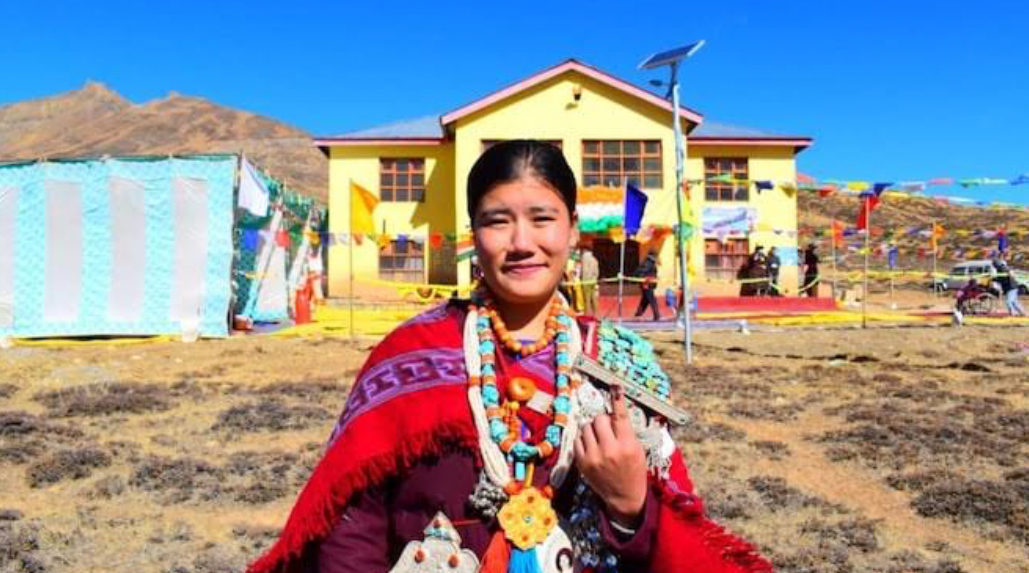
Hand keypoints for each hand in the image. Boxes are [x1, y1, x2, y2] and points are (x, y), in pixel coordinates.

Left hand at [574, 385, 647, 525]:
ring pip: (586, 427)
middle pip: (599, 419)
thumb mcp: (638, 449)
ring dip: (593, 429)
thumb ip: (626, 431)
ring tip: (600, 439)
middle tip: (608, 428)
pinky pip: (578, 440)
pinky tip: (592, 446)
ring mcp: (594, 457)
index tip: (614, 387)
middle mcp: (610, 450)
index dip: (617, 400)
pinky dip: (584, 439)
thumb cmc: (634, 470)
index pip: (620, 417)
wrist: (625, 496)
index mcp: (627, 445)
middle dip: (603, 420)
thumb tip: (613, 412)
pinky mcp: (582, 463)